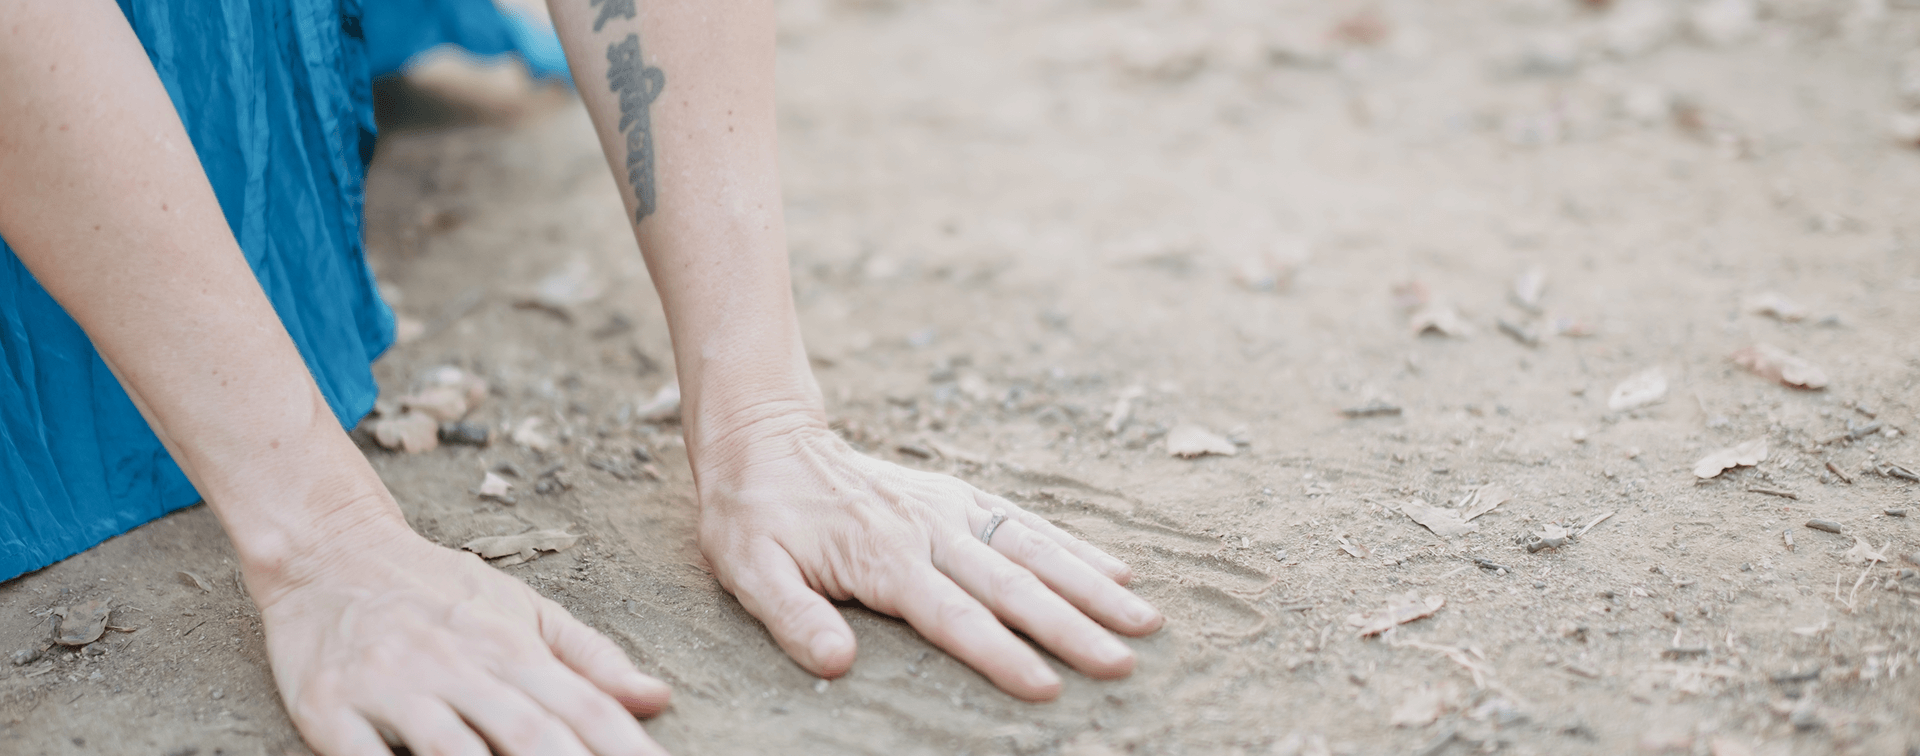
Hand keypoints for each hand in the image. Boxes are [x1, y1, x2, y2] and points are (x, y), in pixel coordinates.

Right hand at [249, 517, 671, 755]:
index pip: (583, 708)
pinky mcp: (328, 709)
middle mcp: (457, 665)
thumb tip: (658, 697)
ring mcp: (392, 688)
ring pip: (451, 752)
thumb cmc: (436, 589)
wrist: (326, 552)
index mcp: (510, 646)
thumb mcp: (520, 610)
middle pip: (528, 734)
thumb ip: (590, 658)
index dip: (625, 749)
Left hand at [692, 422, 1163, 700]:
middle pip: (1013, 587)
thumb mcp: (749, 570)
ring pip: (1035, 551)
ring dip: (1092, 587)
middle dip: (1073, 627)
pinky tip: (1117, 571)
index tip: (1049, 686)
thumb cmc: (754, 517)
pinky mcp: (959, 497)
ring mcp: (950, 510)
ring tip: (1146, 619)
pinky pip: (1026, 523)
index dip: (1002, 654)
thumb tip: (837, 663)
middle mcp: (929, 531)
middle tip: (1125, 662)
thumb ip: (793, 617)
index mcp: (884, 559)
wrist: (764, 439)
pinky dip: (1075, 548)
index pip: (955, 618)